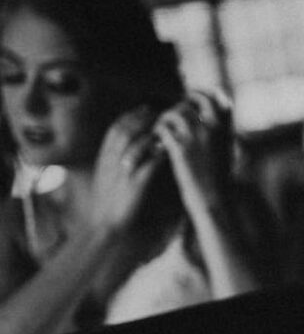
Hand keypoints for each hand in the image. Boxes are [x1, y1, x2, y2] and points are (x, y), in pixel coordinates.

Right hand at [89, 105, 165, 240]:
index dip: (131, 116)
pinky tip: (169, 148)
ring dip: (151, 132)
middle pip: (126, 130)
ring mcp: (122, 172)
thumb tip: (126, 145)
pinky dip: (158, 154)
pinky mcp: (135, 185)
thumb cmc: (108, 202)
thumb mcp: (105, 176)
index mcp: (104, 158)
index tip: (145, 108)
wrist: (105, 225)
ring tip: (166, 126)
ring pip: (135, 143)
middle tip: (159, 112)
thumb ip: (114, 160)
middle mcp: (111, 161)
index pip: (116, 129)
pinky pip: (148, 164)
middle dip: (142, 118)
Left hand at [154, 89, 233, 210]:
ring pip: (174, 113)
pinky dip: (157, 134)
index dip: (198, 96)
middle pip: (190, 101)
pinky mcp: (181, 148)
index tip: (187, 102)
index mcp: (226, 127)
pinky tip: (156, 144)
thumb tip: (219, 111)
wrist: (214, 200)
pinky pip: (163, 129)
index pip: (213, 97)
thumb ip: (221, 130)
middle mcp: (213, 127)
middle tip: (169, 117)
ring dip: (165, 121)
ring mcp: (197, 136)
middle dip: (178, 107)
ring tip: (160, 131)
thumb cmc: (220, 180)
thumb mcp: (227, 150)